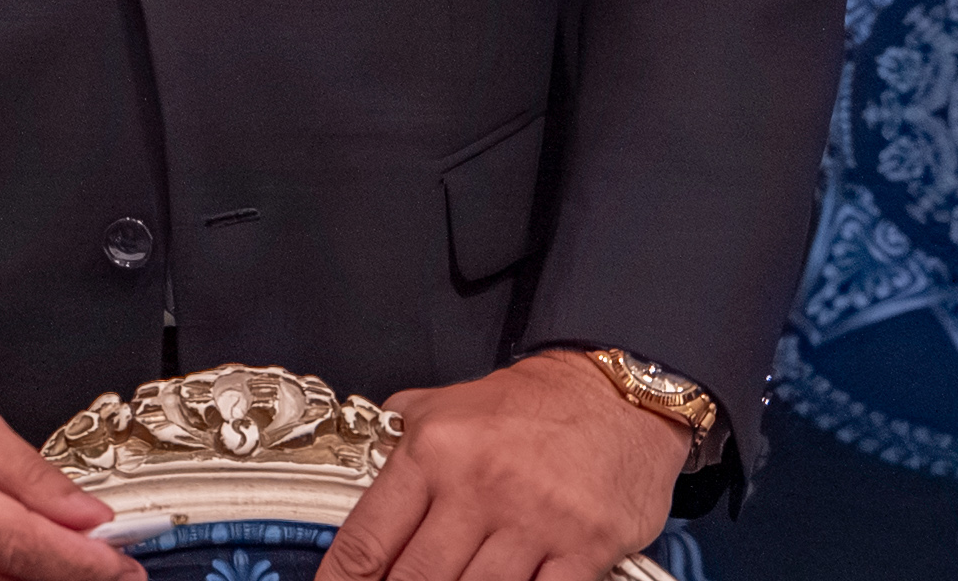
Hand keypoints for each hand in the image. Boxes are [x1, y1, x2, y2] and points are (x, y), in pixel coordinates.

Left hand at [323, 352, 684, 580]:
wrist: (614, 395)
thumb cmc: (527, 407)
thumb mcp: (445, 404)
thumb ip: (399, 440)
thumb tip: (356, 470)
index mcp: (434, 452)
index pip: (370, 537)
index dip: (343, 580)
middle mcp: (478, 486)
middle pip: (417, 580)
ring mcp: (534, 521)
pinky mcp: (584, 548)